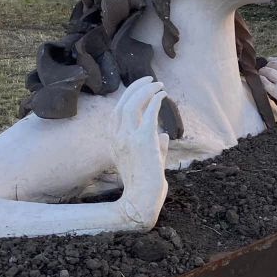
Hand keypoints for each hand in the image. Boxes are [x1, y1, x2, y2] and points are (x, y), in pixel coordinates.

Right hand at [111, 77, 169, 228]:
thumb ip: (154, 145)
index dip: (128, 95)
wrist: (142, 197)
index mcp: (113, 140)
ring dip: (146, 91)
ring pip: (132, 105)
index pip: (117, 110)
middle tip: (151, 79)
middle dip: (136, 87)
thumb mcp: (146, 159)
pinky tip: (163, 96)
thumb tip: (164, 136)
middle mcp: (116, 137)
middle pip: (122, 103)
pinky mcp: (142, 141)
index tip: (141, 86)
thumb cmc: (145, 180)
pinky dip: (155, 101)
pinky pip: (148, 114)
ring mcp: (127, 138)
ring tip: (159, 84)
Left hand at [258, 58, 276, 126]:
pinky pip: (265, 82)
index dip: (275, 59)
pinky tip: (260, 80)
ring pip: (269, 71)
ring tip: (260, 73)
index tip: (270, 60)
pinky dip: (261, 80)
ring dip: (263, 71)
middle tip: (264, 67)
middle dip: (268, 64)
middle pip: (276, 63)